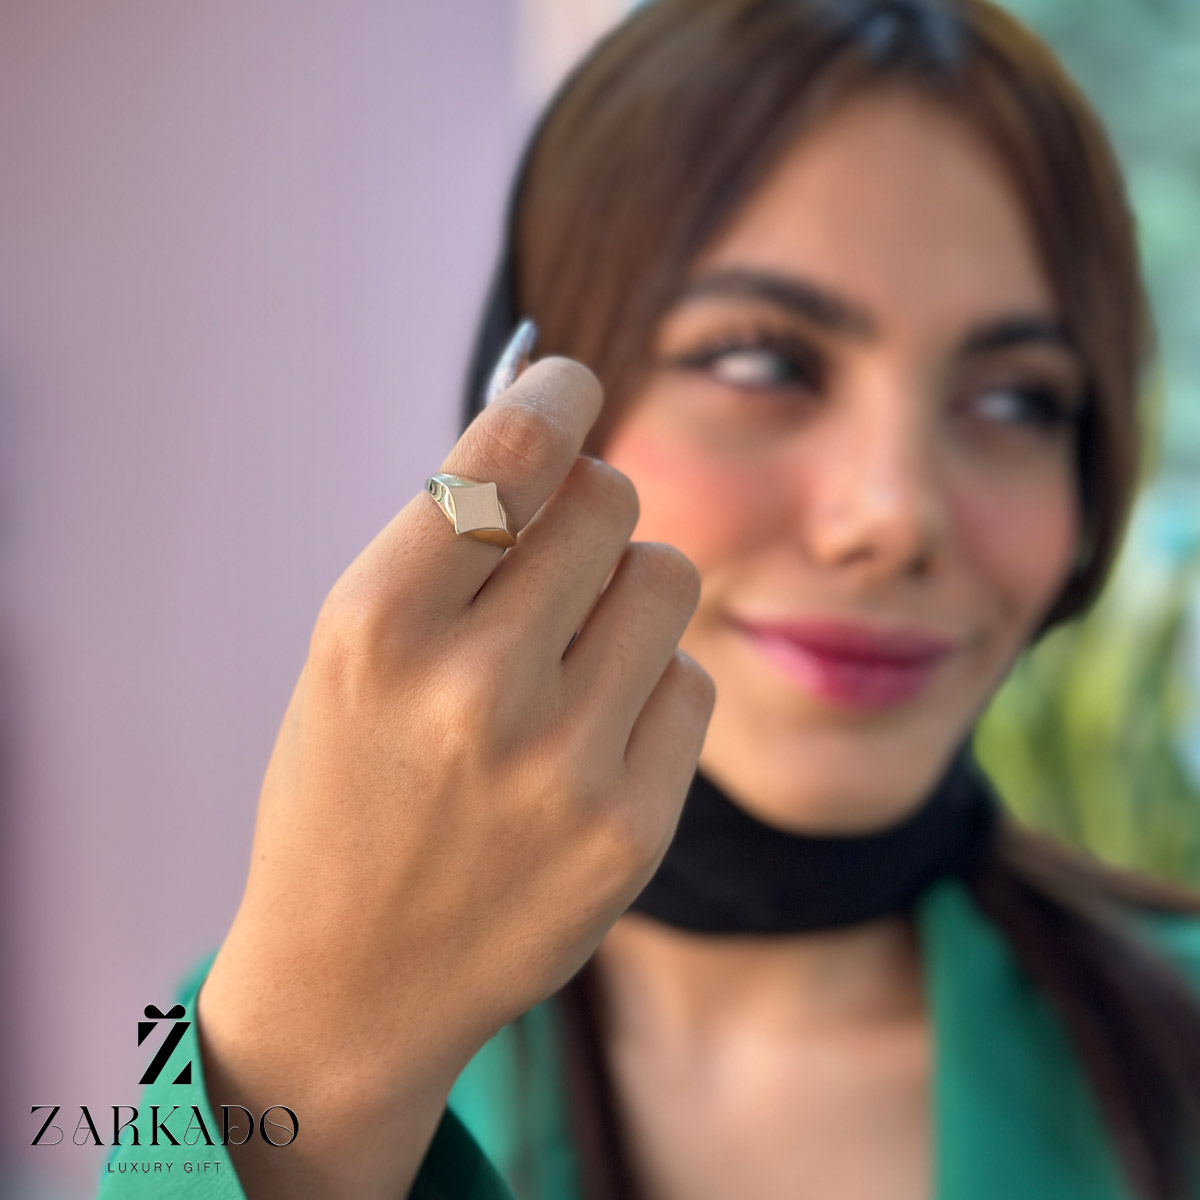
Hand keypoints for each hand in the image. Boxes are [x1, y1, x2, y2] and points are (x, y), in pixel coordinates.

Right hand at [197, 351, 714, 1196]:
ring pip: (666, 578)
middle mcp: (474, 690)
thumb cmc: (350, 785)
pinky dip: (650, 686)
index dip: (554, 395)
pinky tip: (593, 737)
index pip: (509, 451)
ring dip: (626, 591)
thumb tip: (572, 431)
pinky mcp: (633, 829)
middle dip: (589, 505)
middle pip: (611, 500)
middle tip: (559, 550)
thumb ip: (456, 541)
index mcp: (377, 627)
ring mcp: (564, 766)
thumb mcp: (353, 653)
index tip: (572, 384)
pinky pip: (691, 681)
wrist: (356, 977)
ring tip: (570, 654)